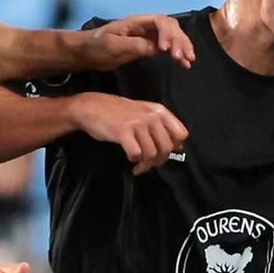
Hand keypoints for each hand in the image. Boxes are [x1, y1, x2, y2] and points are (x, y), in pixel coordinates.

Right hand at [69, 92, 188, 174]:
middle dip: (158, 161)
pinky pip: (136, 154)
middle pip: (167, 148)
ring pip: (152, 153)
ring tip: (138, 166)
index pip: (181, 134)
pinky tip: (130, 159)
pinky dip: (134, 160)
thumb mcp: (144, 112)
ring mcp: (137, 123)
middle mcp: (151, 116)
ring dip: (145, 165)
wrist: (92, 106)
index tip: (162, 152)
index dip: (174, 147)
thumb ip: (162, 126)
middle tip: (148, 164)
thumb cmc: (118, 112)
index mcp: (159, 111)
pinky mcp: (123, 132)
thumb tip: (179, 145)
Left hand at [80, 14, 195, 70]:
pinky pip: (167, 47)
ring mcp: (148, 35)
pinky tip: (184, 64)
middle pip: (170, 27)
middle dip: (179, 40)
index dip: (166, 34)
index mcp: (136, 22)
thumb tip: (154, 48)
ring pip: (171, 37)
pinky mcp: (148, 46)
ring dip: (182, 46)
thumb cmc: (95, 47)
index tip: (165, 50)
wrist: (86, 52)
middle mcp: (145, 26)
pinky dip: (176, 54)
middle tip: (183, 57)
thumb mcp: (112, 46)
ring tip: (188, 60)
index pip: (159, 22)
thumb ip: (134, 45)